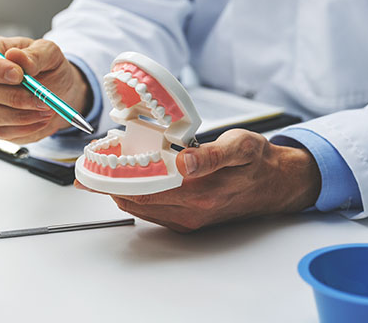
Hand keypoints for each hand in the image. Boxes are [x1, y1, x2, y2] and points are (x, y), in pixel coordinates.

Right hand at [0, 36, 91, 142]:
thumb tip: (15, 55)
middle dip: (15, 97)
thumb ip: (34, 54)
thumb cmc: (49, 68)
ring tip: (46, 108)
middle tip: (41, 98)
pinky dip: (25, 127)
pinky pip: (1, 131)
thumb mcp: (49, 53)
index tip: (18, 75)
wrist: (59, 92)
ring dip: (22, 115)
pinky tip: (41, 118)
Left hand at [77, 129, 321, 231]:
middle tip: (90, 164)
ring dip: (119, 190)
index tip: (94, 163)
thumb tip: (184, 162)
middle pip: (135, 199)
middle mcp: (191, 210)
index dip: (114, 176)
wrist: (277, 184)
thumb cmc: (257, 161)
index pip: (143, 187)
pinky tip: (128, 181)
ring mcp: (188, 219)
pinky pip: (151, 211)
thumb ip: (211, 154)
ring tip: (103, 170)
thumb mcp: (240, 146)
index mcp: (200, 191)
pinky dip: (134, 196)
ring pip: (140, 207)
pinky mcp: (188, 221)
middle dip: (110, 183)